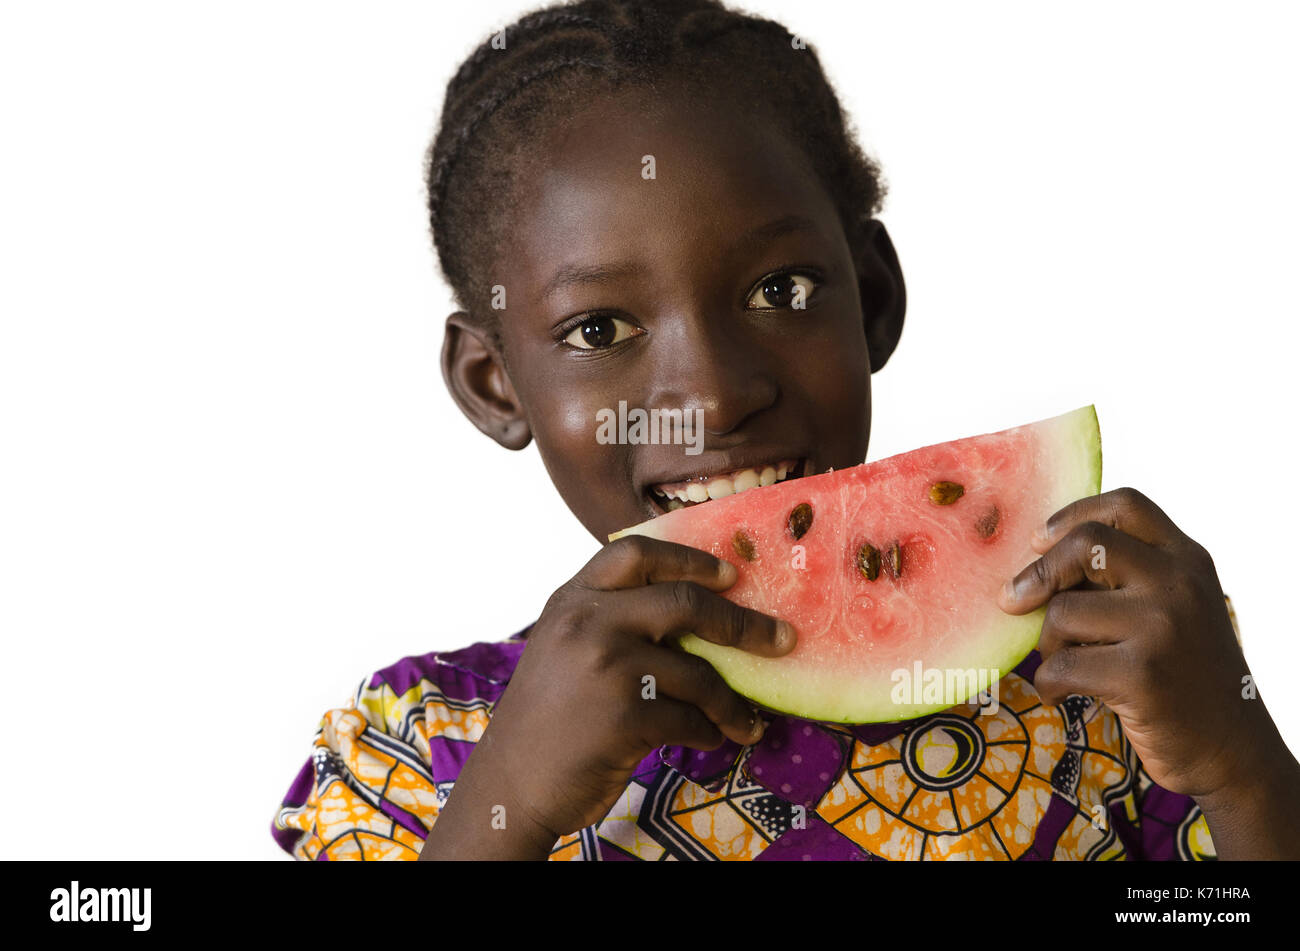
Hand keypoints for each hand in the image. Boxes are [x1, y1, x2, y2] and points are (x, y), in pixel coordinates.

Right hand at [432, 535, 794, 849]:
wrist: (511, 783)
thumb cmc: (546, 719)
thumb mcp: (563, 648)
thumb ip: (609, 620)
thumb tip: (696, 613)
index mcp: (573, 600)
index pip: (635, 553)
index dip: (689, 559)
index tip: (731, 574)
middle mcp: (589, 623)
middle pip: (685, 603)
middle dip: (743, 624)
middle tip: (781, 639)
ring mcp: (607, 667)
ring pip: (698, 673)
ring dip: (732, 702)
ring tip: (747, 721)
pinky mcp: (625, 715)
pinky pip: (690, 718)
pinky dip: (709, 732)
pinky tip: (712, 739)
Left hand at [997, 487, 1262, 800]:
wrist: (1231, 749)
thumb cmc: (1182, 675)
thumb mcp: (1172, 610)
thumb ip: (1123, 578)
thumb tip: (1033, 557)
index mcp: (1187, 560)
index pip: (1126, 505)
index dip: (1071, 514)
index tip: (1038, 540)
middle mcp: (1179, 584)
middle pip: (1084, 544)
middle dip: (1038, 572)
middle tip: (1012, 600)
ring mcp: (1162, 627)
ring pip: (1062, 612)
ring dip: (1049, 643)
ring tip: (1067, 665)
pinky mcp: (1141, 674)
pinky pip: (1059, 664)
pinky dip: (1048, 683)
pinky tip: (1060, 694)